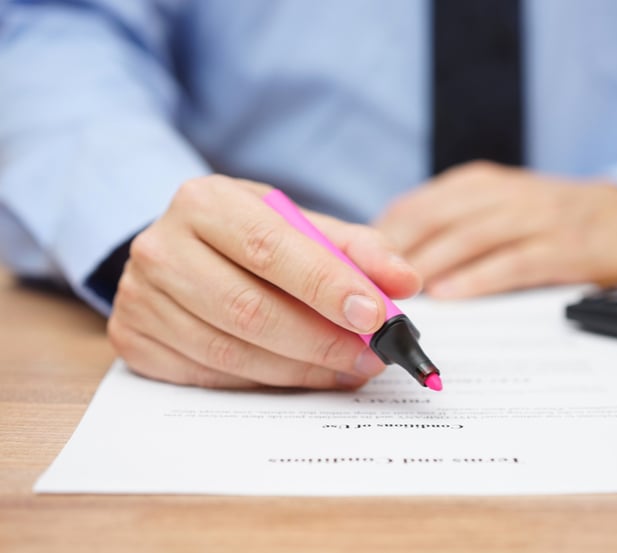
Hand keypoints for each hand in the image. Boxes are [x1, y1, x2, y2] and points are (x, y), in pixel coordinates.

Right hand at [108, 175, 420, 388]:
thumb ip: (356, 249)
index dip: (327, 286)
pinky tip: (302, 376)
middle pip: (250, 309)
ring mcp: (140, 299)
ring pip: (232, 352)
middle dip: (321, 341)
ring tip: (348, 369)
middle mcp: (162, 248)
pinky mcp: (135, 341)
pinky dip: (266, 383)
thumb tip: (407, 282)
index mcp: (205, 202)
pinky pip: (210, 377)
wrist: (177, 249)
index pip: (271, 248)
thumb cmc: (247, 236)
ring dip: (301, 370)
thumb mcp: (298, 225)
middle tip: (371, 357)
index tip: (375, 316)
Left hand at [374, 161, 616, 297]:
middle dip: (393, 255)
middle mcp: (501, 194)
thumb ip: (449, 226)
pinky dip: (478, 278)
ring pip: (468, 239)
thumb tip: (389, 262)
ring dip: (428, 267)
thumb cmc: (547, 220)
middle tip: (361, 290)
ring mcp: (534, 218)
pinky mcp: (563, 247)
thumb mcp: (495, 208)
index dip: (379, 238)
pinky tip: (450, 296)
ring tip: (395, 298)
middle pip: (434, 220)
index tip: (351, 269)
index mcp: (477, 184)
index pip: (415, 206)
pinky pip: (513, 262)